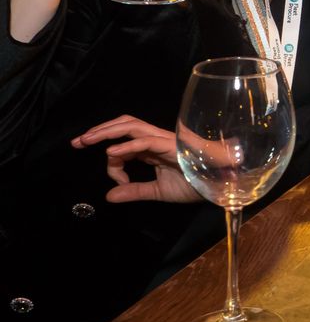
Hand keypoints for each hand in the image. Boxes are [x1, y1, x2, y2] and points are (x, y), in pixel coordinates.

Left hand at [71, 115, 199, 203]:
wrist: (220, 183)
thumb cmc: (195, 184)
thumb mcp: (158, 191)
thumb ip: (135, 191)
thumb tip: (108, 196)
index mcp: (153, 148)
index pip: (124, 146)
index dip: (112, 163)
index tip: (116, 183)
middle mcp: (156, 139)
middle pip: (124, 124)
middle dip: (99, 131)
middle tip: (77, 142)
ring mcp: (163, 139)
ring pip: (131, 126)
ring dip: (107, 131)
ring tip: (87, 139)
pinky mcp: (171, 145)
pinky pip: (146, 141)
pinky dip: (127, 146)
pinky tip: (111, 153)